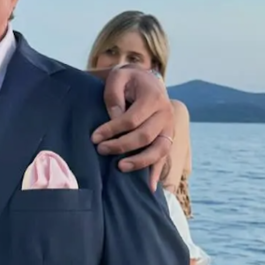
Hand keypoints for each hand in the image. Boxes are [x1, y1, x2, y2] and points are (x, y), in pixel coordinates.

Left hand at [91, 64, 173, 190]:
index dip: (112, 130)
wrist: (146, 81)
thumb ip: (114, 94)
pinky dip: (157, 173)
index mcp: (154, 97)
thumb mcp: (118, 77)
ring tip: (120, 167)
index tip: (94, 137)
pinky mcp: (168, 138)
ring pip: (159, 150)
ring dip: (139, 162)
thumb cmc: (128, 80)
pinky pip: (164, 158)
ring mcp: (170, 128)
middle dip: (121, 146)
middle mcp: (166, 114)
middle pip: (145, 136)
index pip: (132, 119)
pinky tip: (150, 187)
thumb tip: (114, 117)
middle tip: (101, 150)